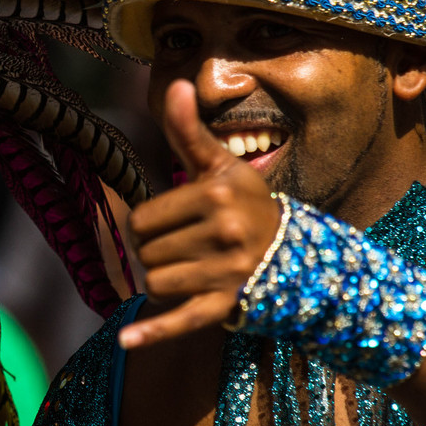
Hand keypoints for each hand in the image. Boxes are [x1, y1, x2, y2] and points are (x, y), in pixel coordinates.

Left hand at [118, 79, 282, 348]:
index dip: (151, 225)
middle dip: (159, 254)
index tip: (178, 224)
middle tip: (190, 249)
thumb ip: (188, 131)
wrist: (299, 255)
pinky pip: (181, 321)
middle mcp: (224, 231)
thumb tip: (175, 84)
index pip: (141, 219)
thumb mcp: (220, 166)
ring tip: (194, 272)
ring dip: (165, 283)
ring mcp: (227, 271)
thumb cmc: (247, 205)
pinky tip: (127, 341)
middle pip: (146, 253)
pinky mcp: (229, 306)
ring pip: (156, 283)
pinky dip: (153, 333)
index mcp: (216, 194)